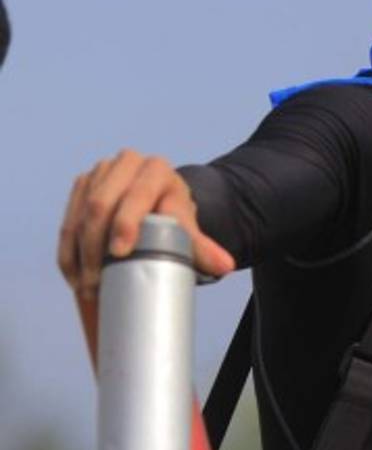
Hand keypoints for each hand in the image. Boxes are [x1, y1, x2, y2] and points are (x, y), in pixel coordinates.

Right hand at [57, 149, 235, 299]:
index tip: (120, 253)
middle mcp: (125, 164)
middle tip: (98, 280)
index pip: (138, 195)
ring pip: (80, 213)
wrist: (160, 200)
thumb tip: (224, 266)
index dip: (126, 222)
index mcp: (156, 170)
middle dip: (96, 244)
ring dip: (79, 251)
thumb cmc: (176, 214)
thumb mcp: (189, 227)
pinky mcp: (82, 185)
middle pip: (101, 203)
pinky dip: (69, 249)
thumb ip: (204, 247)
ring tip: (86, 285)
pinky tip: (73, 274)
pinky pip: (68, 218)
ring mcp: (100, 172)